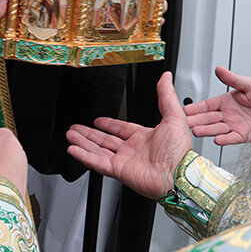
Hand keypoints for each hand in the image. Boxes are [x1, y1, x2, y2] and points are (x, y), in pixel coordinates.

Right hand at [66, 72, 191, 198]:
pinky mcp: (118, 171)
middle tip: (76, 128)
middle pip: (105, 139)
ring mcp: (124, 161)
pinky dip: (84, 156)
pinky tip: (73, 149)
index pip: (122, 129)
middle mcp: (133, 149)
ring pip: (98, 150)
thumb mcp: (174, 116)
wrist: (177, 173)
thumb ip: (166, 96)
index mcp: (144, 137)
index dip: (109, 124)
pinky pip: (97, 162)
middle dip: (89, 133)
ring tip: (70, 135)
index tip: (98, 120)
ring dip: (83, 142)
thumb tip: (166, 78)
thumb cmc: (179, 150)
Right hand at [183, 66, 250, 145]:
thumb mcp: (249, 84)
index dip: (196, 107)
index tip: (185, 110)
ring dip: (207, 130)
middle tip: (184, 123)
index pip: (208, 105)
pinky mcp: (244, 135)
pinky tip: (216, 139)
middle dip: (196, 120)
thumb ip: (233, 79)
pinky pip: (232, 138)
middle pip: (209, 118)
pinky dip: (224, 139)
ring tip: (196, 131)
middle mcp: (229, 114)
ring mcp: (235, 125)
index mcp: (228, 101)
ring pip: (217, 129)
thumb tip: (219, 69)